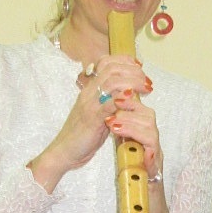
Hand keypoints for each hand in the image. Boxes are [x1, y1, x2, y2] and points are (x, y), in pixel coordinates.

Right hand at [27, 54, 152, 189]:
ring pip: (111, 82)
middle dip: (133, 71)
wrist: (64, 151)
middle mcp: (88, 93)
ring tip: (146, 88)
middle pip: (112, 68)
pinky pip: (107, 104)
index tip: (139, 67)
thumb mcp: (96, 113)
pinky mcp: (92, 119)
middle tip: (147, 81)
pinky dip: (121, 99)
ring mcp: (89, 105)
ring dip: (132, 82)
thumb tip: (126, 94)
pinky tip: (132, 98)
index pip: (105, 62)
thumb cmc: (82, 135)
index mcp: (89, 89)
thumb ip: (108, 101)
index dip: (124, 61)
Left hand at [105, 87, 182, 212]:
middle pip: (148, 114)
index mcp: (140, 135)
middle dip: (130, 106)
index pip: (138, 109)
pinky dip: (141, 143)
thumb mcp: (122, 151)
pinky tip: (128, 140)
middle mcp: (150, 141)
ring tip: (113, 123)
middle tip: (113, 103)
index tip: (112, 92)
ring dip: (132, 123)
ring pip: (151, 128)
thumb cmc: (132, 180)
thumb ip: (119, 133)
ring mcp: (155, 154)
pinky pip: (153, 150)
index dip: (128, 98)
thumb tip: (107, 114)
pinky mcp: (156, 169)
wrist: (142, 207)